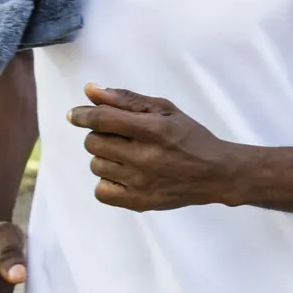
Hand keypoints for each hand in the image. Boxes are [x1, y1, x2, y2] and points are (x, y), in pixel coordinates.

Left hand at [68, 85, 240, 210]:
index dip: (82, 115)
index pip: (102, 119)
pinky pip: (100, 191)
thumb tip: (89, 90)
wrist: (217, 173)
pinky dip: (107, 182)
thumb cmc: (191, 137)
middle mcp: (145, 156)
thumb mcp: (166, 110)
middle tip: (120, 138)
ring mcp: (141, 182)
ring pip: (96, 165)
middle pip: (93, 142)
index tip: (75, 115)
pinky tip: (124, 175)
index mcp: (153, 129)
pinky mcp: (139, 202)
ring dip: (106, 158)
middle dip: (101, 136)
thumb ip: (126, 99)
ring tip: (128, 157)